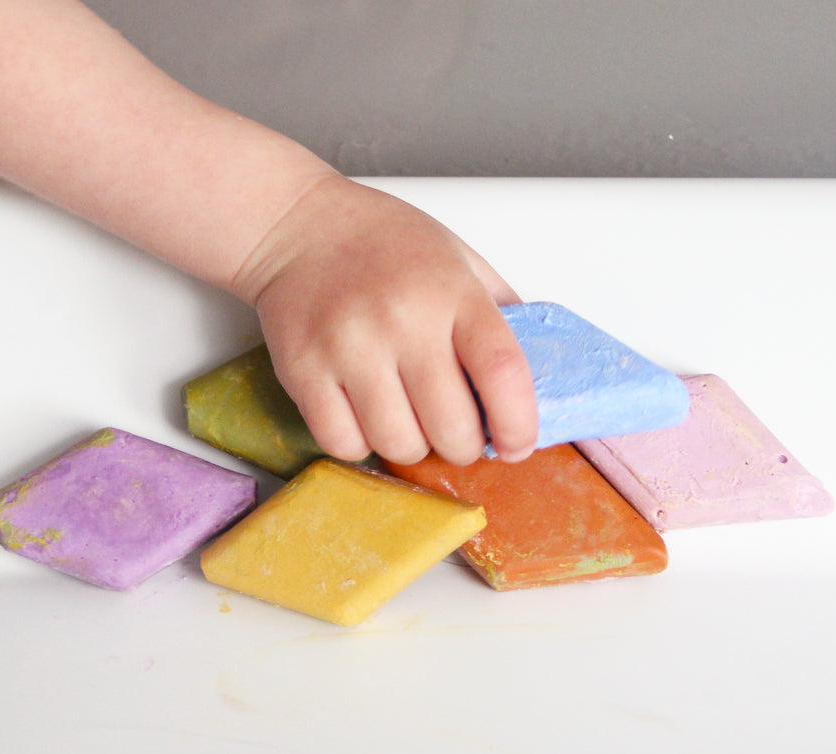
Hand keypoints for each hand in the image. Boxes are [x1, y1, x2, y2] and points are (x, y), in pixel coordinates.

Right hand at [234, 174, 537, 465]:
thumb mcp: (460, 259)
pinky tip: (365, 415)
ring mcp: (349, 347)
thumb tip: (538, 377)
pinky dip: (360, 443)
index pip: (503, 373)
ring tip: (406, 417)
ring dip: (411, 445)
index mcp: (453, 292)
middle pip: (452, 427)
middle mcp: (403, 320)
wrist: (297, 225)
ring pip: (399, 445)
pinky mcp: (302, 370)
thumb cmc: (384, 243)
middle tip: (454, 429)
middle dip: (462, 445)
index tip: (516, 445)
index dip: (517, 424)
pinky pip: (343, 444)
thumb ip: (499, 314)